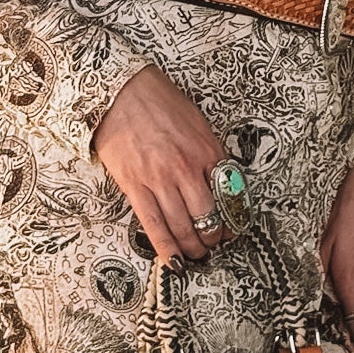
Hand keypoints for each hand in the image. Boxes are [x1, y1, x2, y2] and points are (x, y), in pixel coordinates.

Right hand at [92, 65, 229, 262]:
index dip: (234, 217)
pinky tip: (175, 262)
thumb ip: (208, 151)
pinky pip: (153, 224)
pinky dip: (166, 247)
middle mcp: (186, 168)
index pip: (229, 194)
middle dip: (215, 237)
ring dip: (194, 247)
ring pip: (184, 226)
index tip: (234, 227)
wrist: (119, 90)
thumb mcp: (196, 121)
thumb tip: (216, 180)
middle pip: (209, 216)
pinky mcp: (135, 186)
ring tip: (198, 256)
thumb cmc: (157, 100)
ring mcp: (160, 179)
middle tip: (215, 245)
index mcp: (206, 149)